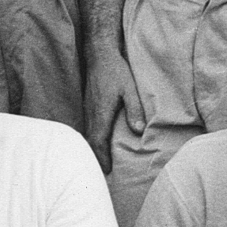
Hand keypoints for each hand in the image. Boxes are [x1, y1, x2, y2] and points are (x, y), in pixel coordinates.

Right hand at [84, 51, 144, 172]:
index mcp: (101, 113)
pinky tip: (96, 140)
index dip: (102, 157)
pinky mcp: (88, 104)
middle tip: (102, 172)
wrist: (99, 54)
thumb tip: (139, 131)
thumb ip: (134, 110)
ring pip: (87, 134)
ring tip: (98, 160)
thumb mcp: (129, 89)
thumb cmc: (116, 70)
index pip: (99, 141)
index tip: (107, 170)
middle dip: (96, 157)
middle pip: (90, 141)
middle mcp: (91, 113)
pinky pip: (87, 126)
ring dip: (92, 148)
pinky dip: (91, 138)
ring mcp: (87, 108)